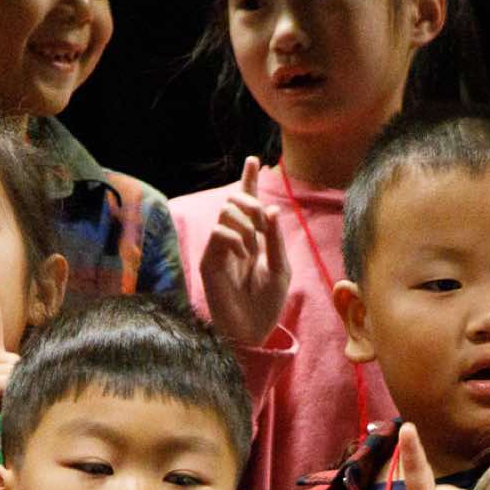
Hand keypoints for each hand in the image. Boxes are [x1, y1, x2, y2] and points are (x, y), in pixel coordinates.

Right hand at [199, 157, 291, 347]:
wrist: (253, 329)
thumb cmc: (268, 303)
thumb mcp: (280, 267)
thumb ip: (275, 238)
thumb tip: (268, 208)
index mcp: (253, 239)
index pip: (248, 205)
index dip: (249, 181)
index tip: (253, 160)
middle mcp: (234, 240)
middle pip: (234, 202)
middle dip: (250, 203)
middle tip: (261, 221)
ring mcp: (219, 249)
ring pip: (226, 213)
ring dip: (245, 225)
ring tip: (252, 250)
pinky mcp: (209, 261)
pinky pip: (219, 232)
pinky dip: (235, 239)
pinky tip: (242, 257)